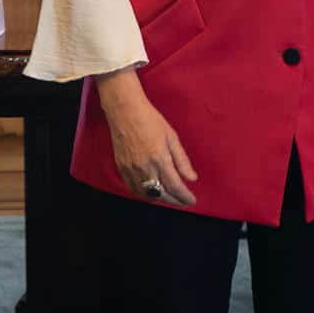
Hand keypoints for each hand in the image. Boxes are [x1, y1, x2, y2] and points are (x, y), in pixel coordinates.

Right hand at [95, 69, 198, 206]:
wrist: (125, 111)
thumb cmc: (151, 120)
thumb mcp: (172, 137)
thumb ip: (182, 160)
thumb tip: (192, 178)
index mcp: (160, 159)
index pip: (174, 187)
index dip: (184, 197)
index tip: (191, 201)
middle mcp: (145, 168)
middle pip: (161, 194)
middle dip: (173, 201)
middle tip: (182, 201)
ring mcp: (131, 170)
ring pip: (146, 195)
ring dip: (159, 198)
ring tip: (169, 196)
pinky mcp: (121, 168)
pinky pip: (133, 188)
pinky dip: (144, 194)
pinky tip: (151, 191)